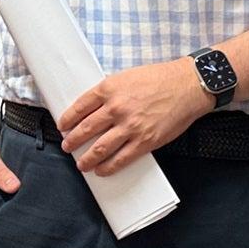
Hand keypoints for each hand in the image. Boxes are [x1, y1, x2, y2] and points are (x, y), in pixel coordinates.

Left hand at [58, 58, 211, 175]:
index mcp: (109, 89)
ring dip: (86, 159)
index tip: (62, 126)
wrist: (186, 86)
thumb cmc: (159, 78)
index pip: (80, 107)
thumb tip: (94, 108)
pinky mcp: (144, 141)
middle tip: (67, 146)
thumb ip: (110, 92)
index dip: (67, 119)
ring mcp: (130, 127)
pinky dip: (108, 168)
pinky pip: (121, 159)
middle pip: (86, 129)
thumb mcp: (127, 77)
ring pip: (99, 148)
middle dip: (72, 141)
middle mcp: (116, 108)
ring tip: (81, 164)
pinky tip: (101, 171)